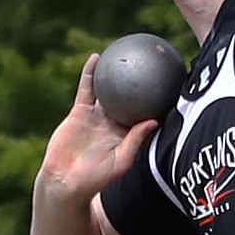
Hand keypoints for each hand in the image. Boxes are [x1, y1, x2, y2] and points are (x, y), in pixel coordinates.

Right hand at [38, 56, 155, 201]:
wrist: (66, 181)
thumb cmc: (96, 178)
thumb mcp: (121, 161)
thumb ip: (136, 140)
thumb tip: (154, 121)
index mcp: (126, 136)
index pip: (143, 116)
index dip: (155, 103)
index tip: (168, 87)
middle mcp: (112, 124)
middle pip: (128, 99)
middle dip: (137, 84)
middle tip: (149, 64)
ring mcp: (96, 117)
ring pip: (108, 91)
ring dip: (113, 74)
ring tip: (123, 53)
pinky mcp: (80, 112)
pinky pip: (87, 88)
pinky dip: (90, 73)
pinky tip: (96, 57)